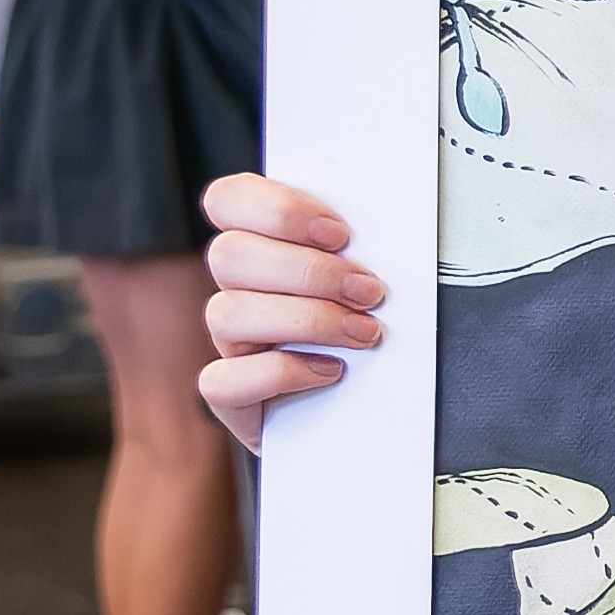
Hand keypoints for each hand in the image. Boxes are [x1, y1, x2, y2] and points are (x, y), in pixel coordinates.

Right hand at [199, 173, 384, 450]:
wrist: (369, 413)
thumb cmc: (370, 332)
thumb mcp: (368, 280)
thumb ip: (361, 248)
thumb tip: (390, 229)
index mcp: (263, 246)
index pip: (227, 201)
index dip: (276, 209)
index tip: (339, 233)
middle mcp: (238, 290)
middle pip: (230, 255)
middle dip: (309, 271)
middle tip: (369, 292)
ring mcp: (231, 343)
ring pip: (227, 312)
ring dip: (306, 319)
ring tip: (364, 334)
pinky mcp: (230, 396)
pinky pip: (224, 380)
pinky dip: (281, 373)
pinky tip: (330, 371)